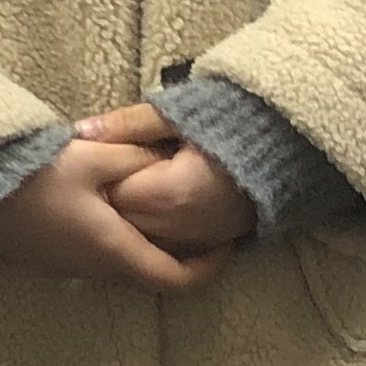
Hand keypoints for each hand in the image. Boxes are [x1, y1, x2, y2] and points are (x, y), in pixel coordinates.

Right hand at [0, 132, 232, 292]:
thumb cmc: (35, 174)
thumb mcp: (95, 157)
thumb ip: (137, 160)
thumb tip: (167, 163)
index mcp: (114, 250)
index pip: (175, 279)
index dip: (209, 268)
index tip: (228, 246)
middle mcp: (93, 270)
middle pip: (149, 274)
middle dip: (179, 253)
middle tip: (197, 222)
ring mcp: (65, 268)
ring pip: (120, 266)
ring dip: (144, 246)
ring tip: (155, 210)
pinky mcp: (44, 259)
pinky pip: (93, 258)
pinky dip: (115, 241)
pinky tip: (108, 209)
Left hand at [77, 101, 259, 258]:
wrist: (286, 143)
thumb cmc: (229, 122)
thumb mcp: (174, 115)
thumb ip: (126, 124)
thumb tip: (80, 130)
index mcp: (166, 193)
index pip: (110, 197)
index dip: (98, 179)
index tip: (93, 162)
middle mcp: (177, 227)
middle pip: (121, 224)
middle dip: (109, 203)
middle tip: (103, 177)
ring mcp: (196, 241)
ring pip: (141, 242)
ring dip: (129, 221)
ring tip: (126, 191)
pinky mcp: (210, 245)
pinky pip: (167, 250)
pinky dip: (153, 234)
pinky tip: (148, 211)